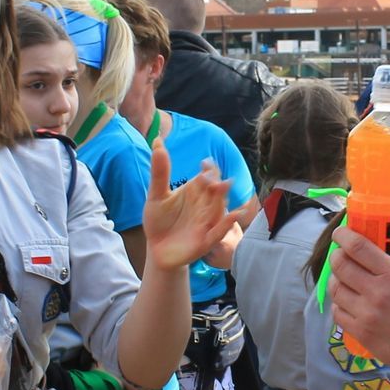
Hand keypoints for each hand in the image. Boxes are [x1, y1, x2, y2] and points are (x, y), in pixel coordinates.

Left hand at [142, 148, 238, 268]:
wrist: (156, 249)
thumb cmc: (159, 220)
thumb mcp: (157, 195)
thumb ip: (160, 171)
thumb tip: (156, 140)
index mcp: (196, 191)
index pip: (208, 176)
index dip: (209, 170)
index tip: (205, 164)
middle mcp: (206, 205)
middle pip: (217, 192)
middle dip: (218, 184)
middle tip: (215, 178)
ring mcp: (208, 222)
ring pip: (220, 210)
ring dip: (223, 200)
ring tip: (223, 188)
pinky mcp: (206, 241)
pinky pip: (219, 232)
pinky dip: (226, 225)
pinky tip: (232, 217)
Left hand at [327, 227, 389, 379]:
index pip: (359, 248)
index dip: (344, 236)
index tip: (341, 233)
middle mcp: (377, 292)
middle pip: (341, 265)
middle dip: (337, 256)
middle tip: (341, 255)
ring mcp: (366, 314)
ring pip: (336, 289)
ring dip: (336, 280)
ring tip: (343, 278)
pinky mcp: (361, 332)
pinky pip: (338, 312)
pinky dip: (339, 304)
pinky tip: (347, 302)